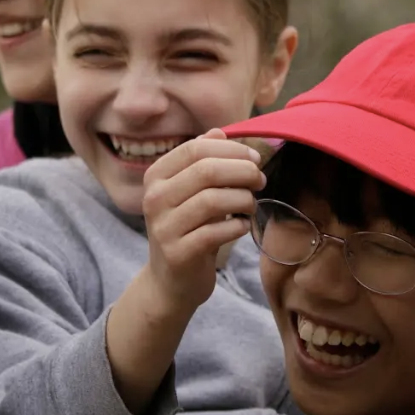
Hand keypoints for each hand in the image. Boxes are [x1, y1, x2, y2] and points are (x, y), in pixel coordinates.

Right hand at [141, 129, 264, 313]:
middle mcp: (154, 199)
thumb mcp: (190, 192)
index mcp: (156, 176)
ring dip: (243, 199)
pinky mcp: (177, 253)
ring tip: (251, 204)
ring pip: (214, 200)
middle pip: (207, 171)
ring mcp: (163, 227)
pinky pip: (216, 232)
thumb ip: (202, 161)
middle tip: (260, 180)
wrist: (171, 282)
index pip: (195, 149)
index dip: (231, 149)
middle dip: (242, 171)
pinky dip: (237, 226)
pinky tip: (242, 226)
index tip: (255, 158)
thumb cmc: (188, 229)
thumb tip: (220, 132)